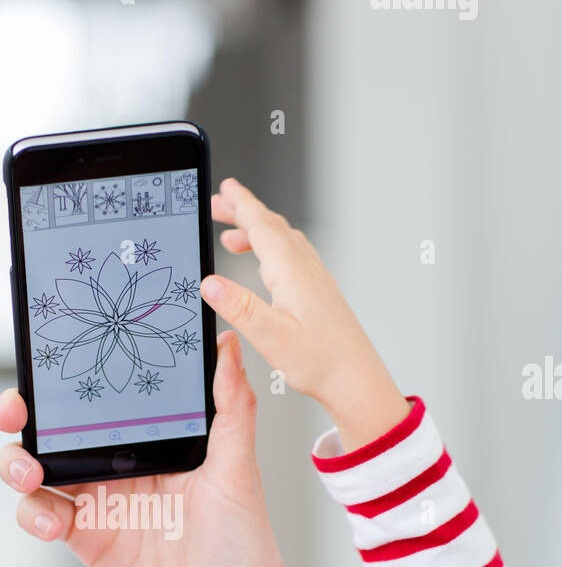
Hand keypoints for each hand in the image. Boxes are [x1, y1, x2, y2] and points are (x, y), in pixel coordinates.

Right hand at [0, 332, 301, 566]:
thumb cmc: (242, 539)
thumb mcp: (238, 467)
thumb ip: (232, 407)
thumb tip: (228, 346)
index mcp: (147, 435)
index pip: (95, 395)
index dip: (62, 379)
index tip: (45, 367)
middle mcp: (114, 461)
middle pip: (49, 426)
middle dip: (20, 414)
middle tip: (16, 416)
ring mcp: (94, 499)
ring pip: (32, 468)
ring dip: (15, 464)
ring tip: (30, 476)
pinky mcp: (82, 537)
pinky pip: (40, 516)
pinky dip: (33, 515)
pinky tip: (54, 525)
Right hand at [200, 178, 409, 450]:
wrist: (356, 379)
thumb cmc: (321, 362)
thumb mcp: (271, 337)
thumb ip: (239, 308)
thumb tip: (210, 283)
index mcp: (292, 273)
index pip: (262, 226)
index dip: (241, 204)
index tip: (226, 187)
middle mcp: (306, 269)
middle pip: (271, 228)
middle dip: (244, 212)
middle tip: (219, 205)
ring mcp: (315, 279)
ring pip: (283, 241)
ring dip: (256, 232)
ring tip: (230, 237)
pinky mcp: (319, 293)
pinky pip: (292, 258)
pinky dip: (271, 250)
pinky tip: (264, 266)